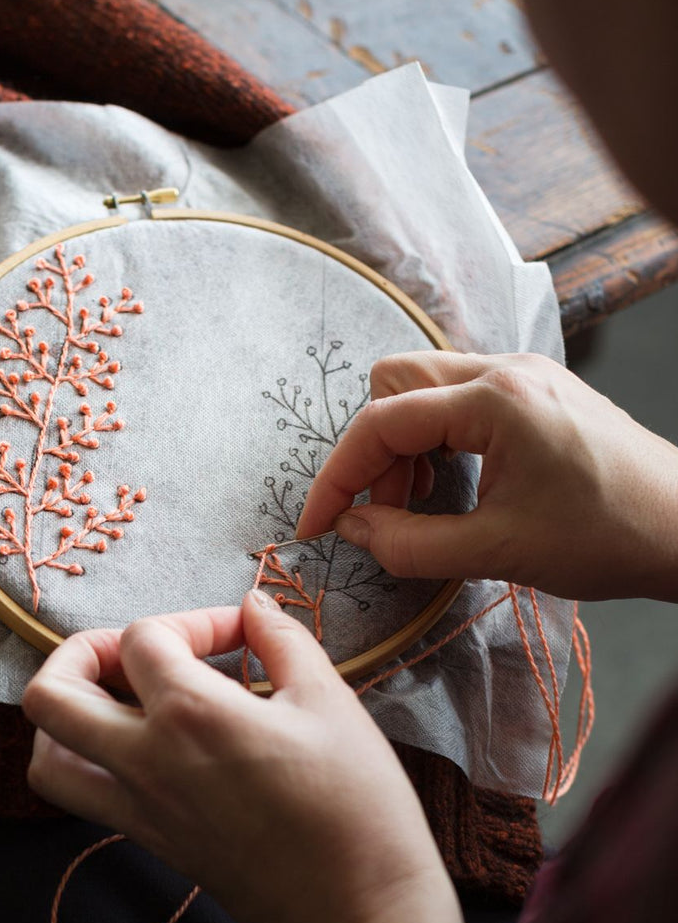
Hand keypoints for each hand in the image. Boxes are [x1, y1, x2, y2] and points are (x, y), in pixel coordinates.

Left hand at [23, 591, 455, 922]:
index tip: (240, 636)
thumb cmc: (358, 806)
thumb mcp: (331, 702)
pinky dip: (89, 762)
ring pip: (47, 758)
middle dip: (82, 654)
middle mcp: (146, 762)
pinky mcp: (153, 843)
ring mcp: (141, 810)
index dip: (191, 620)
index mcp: (190, 715)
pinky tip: (144, 747)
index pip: (144, 638)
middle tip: (137, 653)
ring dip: (65, 717)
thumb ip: (282, 640)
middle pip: (51, 695)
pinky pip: (84, 798)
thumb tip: (253, 606)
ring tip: (117, 700)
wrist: (360, 914)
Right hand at [297, 350, 677, 602]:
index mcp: (495, 400)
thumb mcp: (497, 552)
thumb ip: (410, 543)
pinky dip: (438, 440)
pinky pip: (460, 398)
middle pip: (395, 381)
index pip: (382, 422)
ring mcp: (524, 375)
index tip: (317, 523)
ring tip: (420, 507)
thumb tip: (352, 529)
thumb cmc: (605, 538)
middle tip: (385, 513)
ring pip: (426, 386)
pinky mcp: (537, 391)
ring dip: (405, 446)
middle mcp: (506, 369)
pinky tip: (454, 486)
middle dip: (373, 450)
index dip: (338, 476)